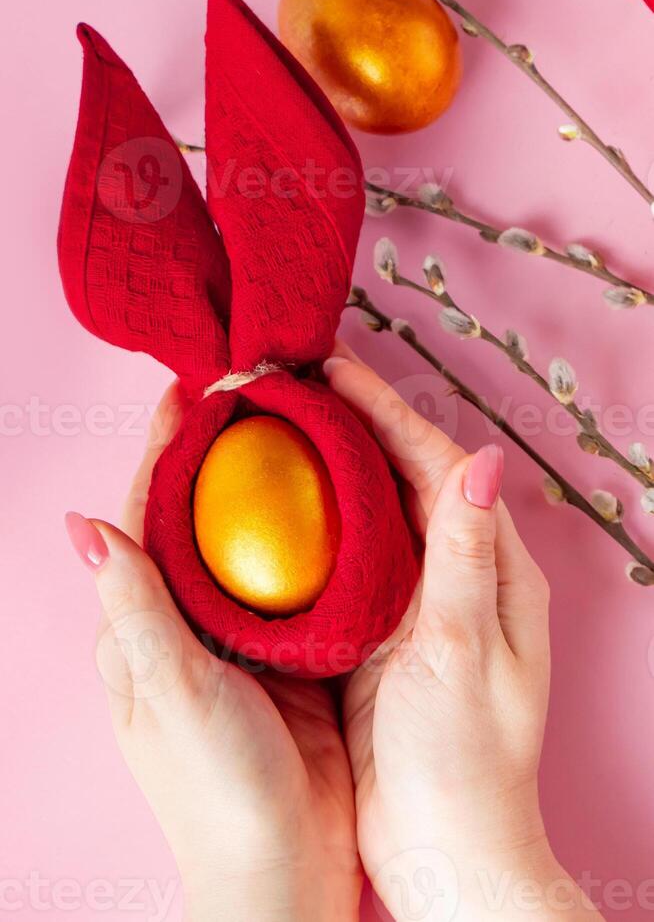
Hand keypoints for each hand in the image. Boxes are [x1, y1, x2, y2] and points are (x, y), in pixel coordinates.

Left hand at [65, 383, 361, 921]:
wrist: (286, 867)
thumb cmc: (218, 788)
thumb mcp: (172, 691)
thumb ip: (133, 608)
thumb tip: (81, 524)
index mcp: (142, 628)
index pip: (146, 519)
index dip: (164, 453)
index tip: (188, 392)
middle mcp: (185, 623)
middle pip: (198, 519)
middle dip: (217, 455)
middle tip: (253, 395)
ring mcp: (239, 636)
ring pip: (248, 541)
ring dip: (265, 485)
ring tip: (296, 427)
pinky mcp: (290, 650)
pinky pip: (297, 576)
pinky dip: (309, 533)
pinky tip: (336, 499)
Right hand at [325, 344, 602, 921]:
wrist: (443, 848)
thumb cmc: (464, 761)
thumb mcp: (462, 651)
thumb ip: (465, 554)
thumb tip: (483, 458)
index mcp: (495, 571)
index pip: (440, 466)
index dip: (389, 413)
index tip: (337, 370)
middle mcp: (460, 575)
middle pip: (406, 477)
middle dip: (358, 424)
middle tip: (301, 382)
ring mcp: (420, 601)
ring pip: (375, 510)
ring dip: (336, 464)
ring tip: (287, 422)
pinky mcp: (382, 630)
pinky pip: (350, 556)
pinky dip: (320, 519)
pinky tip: (284, 501)